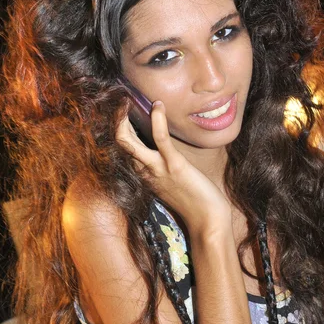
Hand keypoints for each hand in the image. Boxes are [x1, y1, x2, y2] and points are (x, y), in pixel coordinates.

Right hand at [116, 101, 231, 237]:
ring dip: (122, 121)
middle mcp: (144, 171)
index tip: (120, 112)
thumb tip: (161, 152)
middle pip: (119, 144)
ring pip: (128, 143)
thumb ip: (161, 168)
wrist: (208, 222)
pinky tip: (158, 105)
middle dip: (115, 122)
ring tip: (125, 101)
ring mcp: (157, 168)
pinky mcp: (173, 165)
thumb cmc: (193, 202)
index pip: (123, 149)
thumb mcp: (170, 182)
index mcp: (142, 175)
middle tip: (118, 101)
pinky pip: (160, 139)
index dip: (119, 130)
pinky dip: (157, 120)